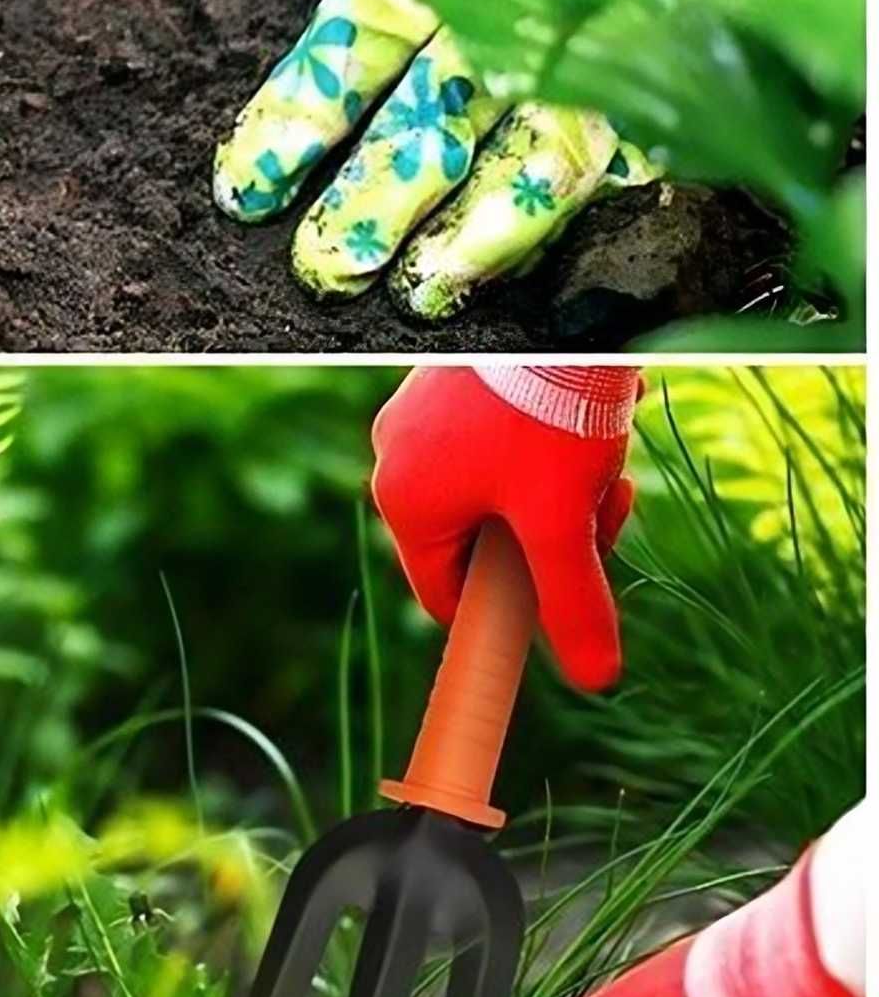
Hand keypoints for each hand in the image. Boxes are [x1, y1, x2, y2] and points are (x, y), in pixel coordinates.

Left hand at [214, 0, 866, 316]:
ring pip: (538, 159)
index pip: (356, 36)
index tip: (244, 188)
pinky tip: (535, 249)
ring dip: (474, 237)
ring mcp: (632, 11)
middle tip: (317, 273)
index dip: (296, 119)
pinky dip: (582, 205)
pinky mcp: (711, 30)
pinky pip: (639, 142)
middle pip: (435, 120)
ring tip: (420, 294)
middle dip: (370, 206)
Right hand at [371, 367, 635, 691]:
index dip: (507, 609)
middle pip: (478, 542)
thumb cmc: (545, 414)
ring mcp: (416, 418)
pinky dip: (540, 450)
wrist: (559, 316)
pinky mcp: (446, 386)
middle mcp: (395, 460)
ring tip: (600, 465)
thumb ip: (573, 603)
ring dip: (554, 495)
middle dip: (548, 539)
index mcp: (405, 504)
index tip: (562, 594)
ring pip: (492, 493)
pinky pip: (490, 444)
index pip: (445, 596)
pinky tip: (583, 429)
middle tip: (601, 511)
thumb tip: (594, 680)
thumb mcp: (563, 521)